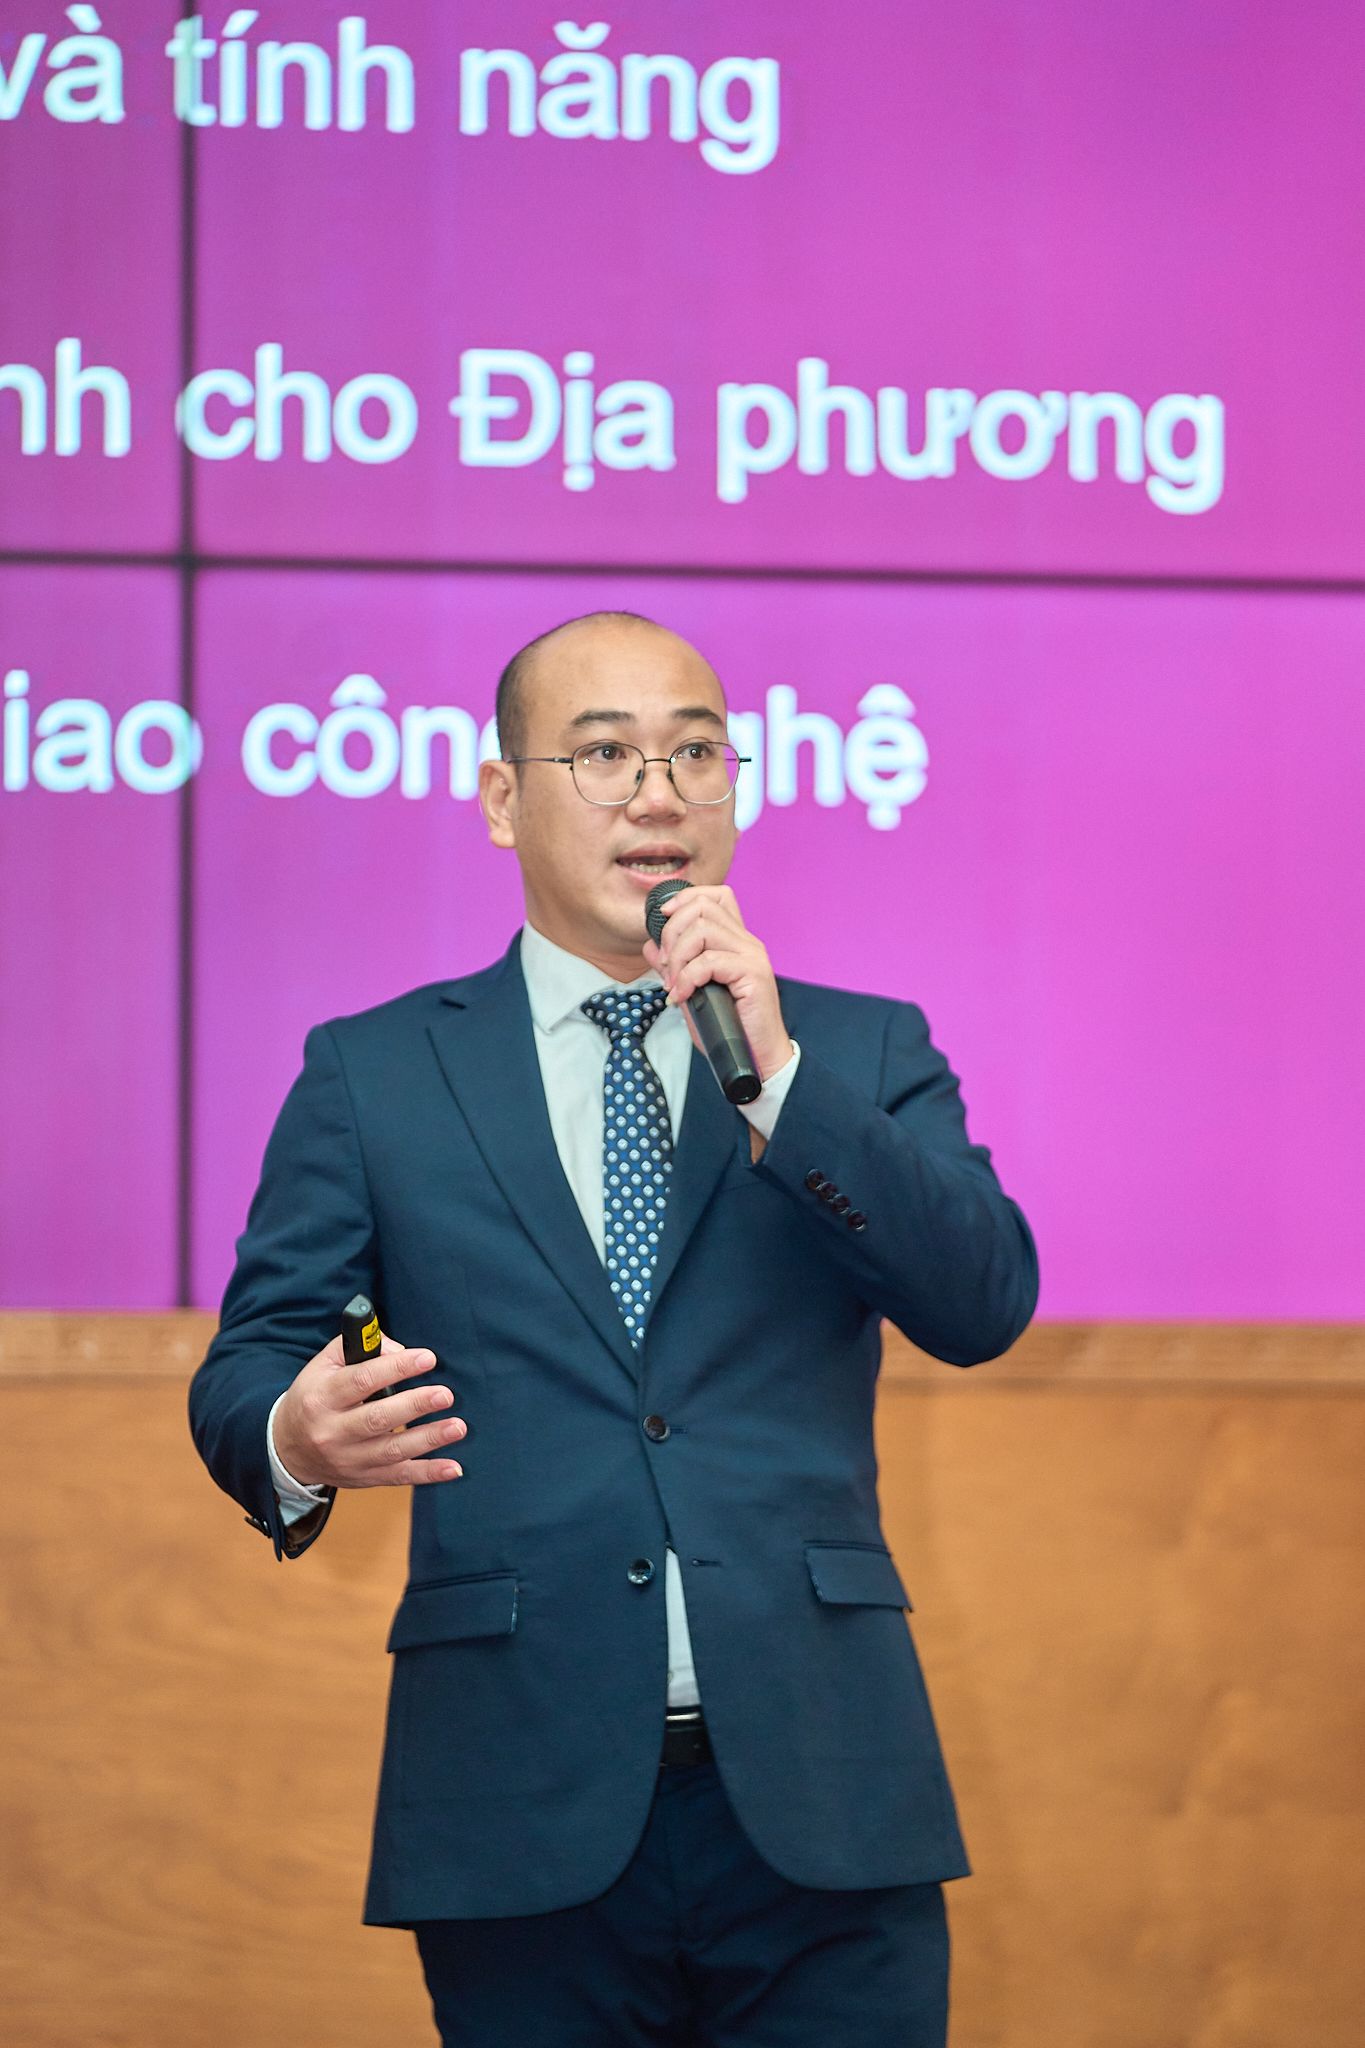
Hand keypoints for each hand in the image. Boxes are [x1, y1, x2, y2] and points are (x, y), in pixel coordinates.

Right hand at [272, 1329, 465, 1489]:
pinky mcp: (364, 1478)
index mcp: (322, 1397)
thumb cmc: (313, 1398)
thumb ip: (358, 1348)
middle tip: (445, 1394)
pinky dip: (428, 1474)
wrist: (287, 1449)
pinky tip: (453, 1468)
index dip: (396, 1368)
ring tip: (457, 1426)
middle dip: (414, 1405)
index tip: (427, 1358)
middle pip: (377, 1418)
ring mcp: (349, 1459)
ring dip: (428, 1439)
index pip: (361, 1381)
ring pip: (392, 1450)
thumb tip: (400, 1351)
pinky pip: (399, 1477)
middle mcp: (333, 1431)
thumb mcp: (322, 1366)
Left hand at [643, 884, 793, 1082]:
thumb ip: (673, 968)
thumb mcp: (692, 993)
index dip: (685, 899)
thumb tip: (650, 946)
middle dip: (672, 932)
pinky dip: (687, 978)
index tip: (663, 918)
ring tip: (674, 985)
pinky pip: (709, 961)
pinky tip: (683, 997)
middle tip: (665, 965)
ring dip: (678, 957)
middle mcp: (747, 942)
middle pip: (704, 906)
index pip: (716, 895)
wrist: (757, 1059)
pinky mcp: (754, 974)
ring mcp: (752, 956)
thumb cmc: (728, 1028)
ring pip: (703, 930)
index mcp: (736, 941)